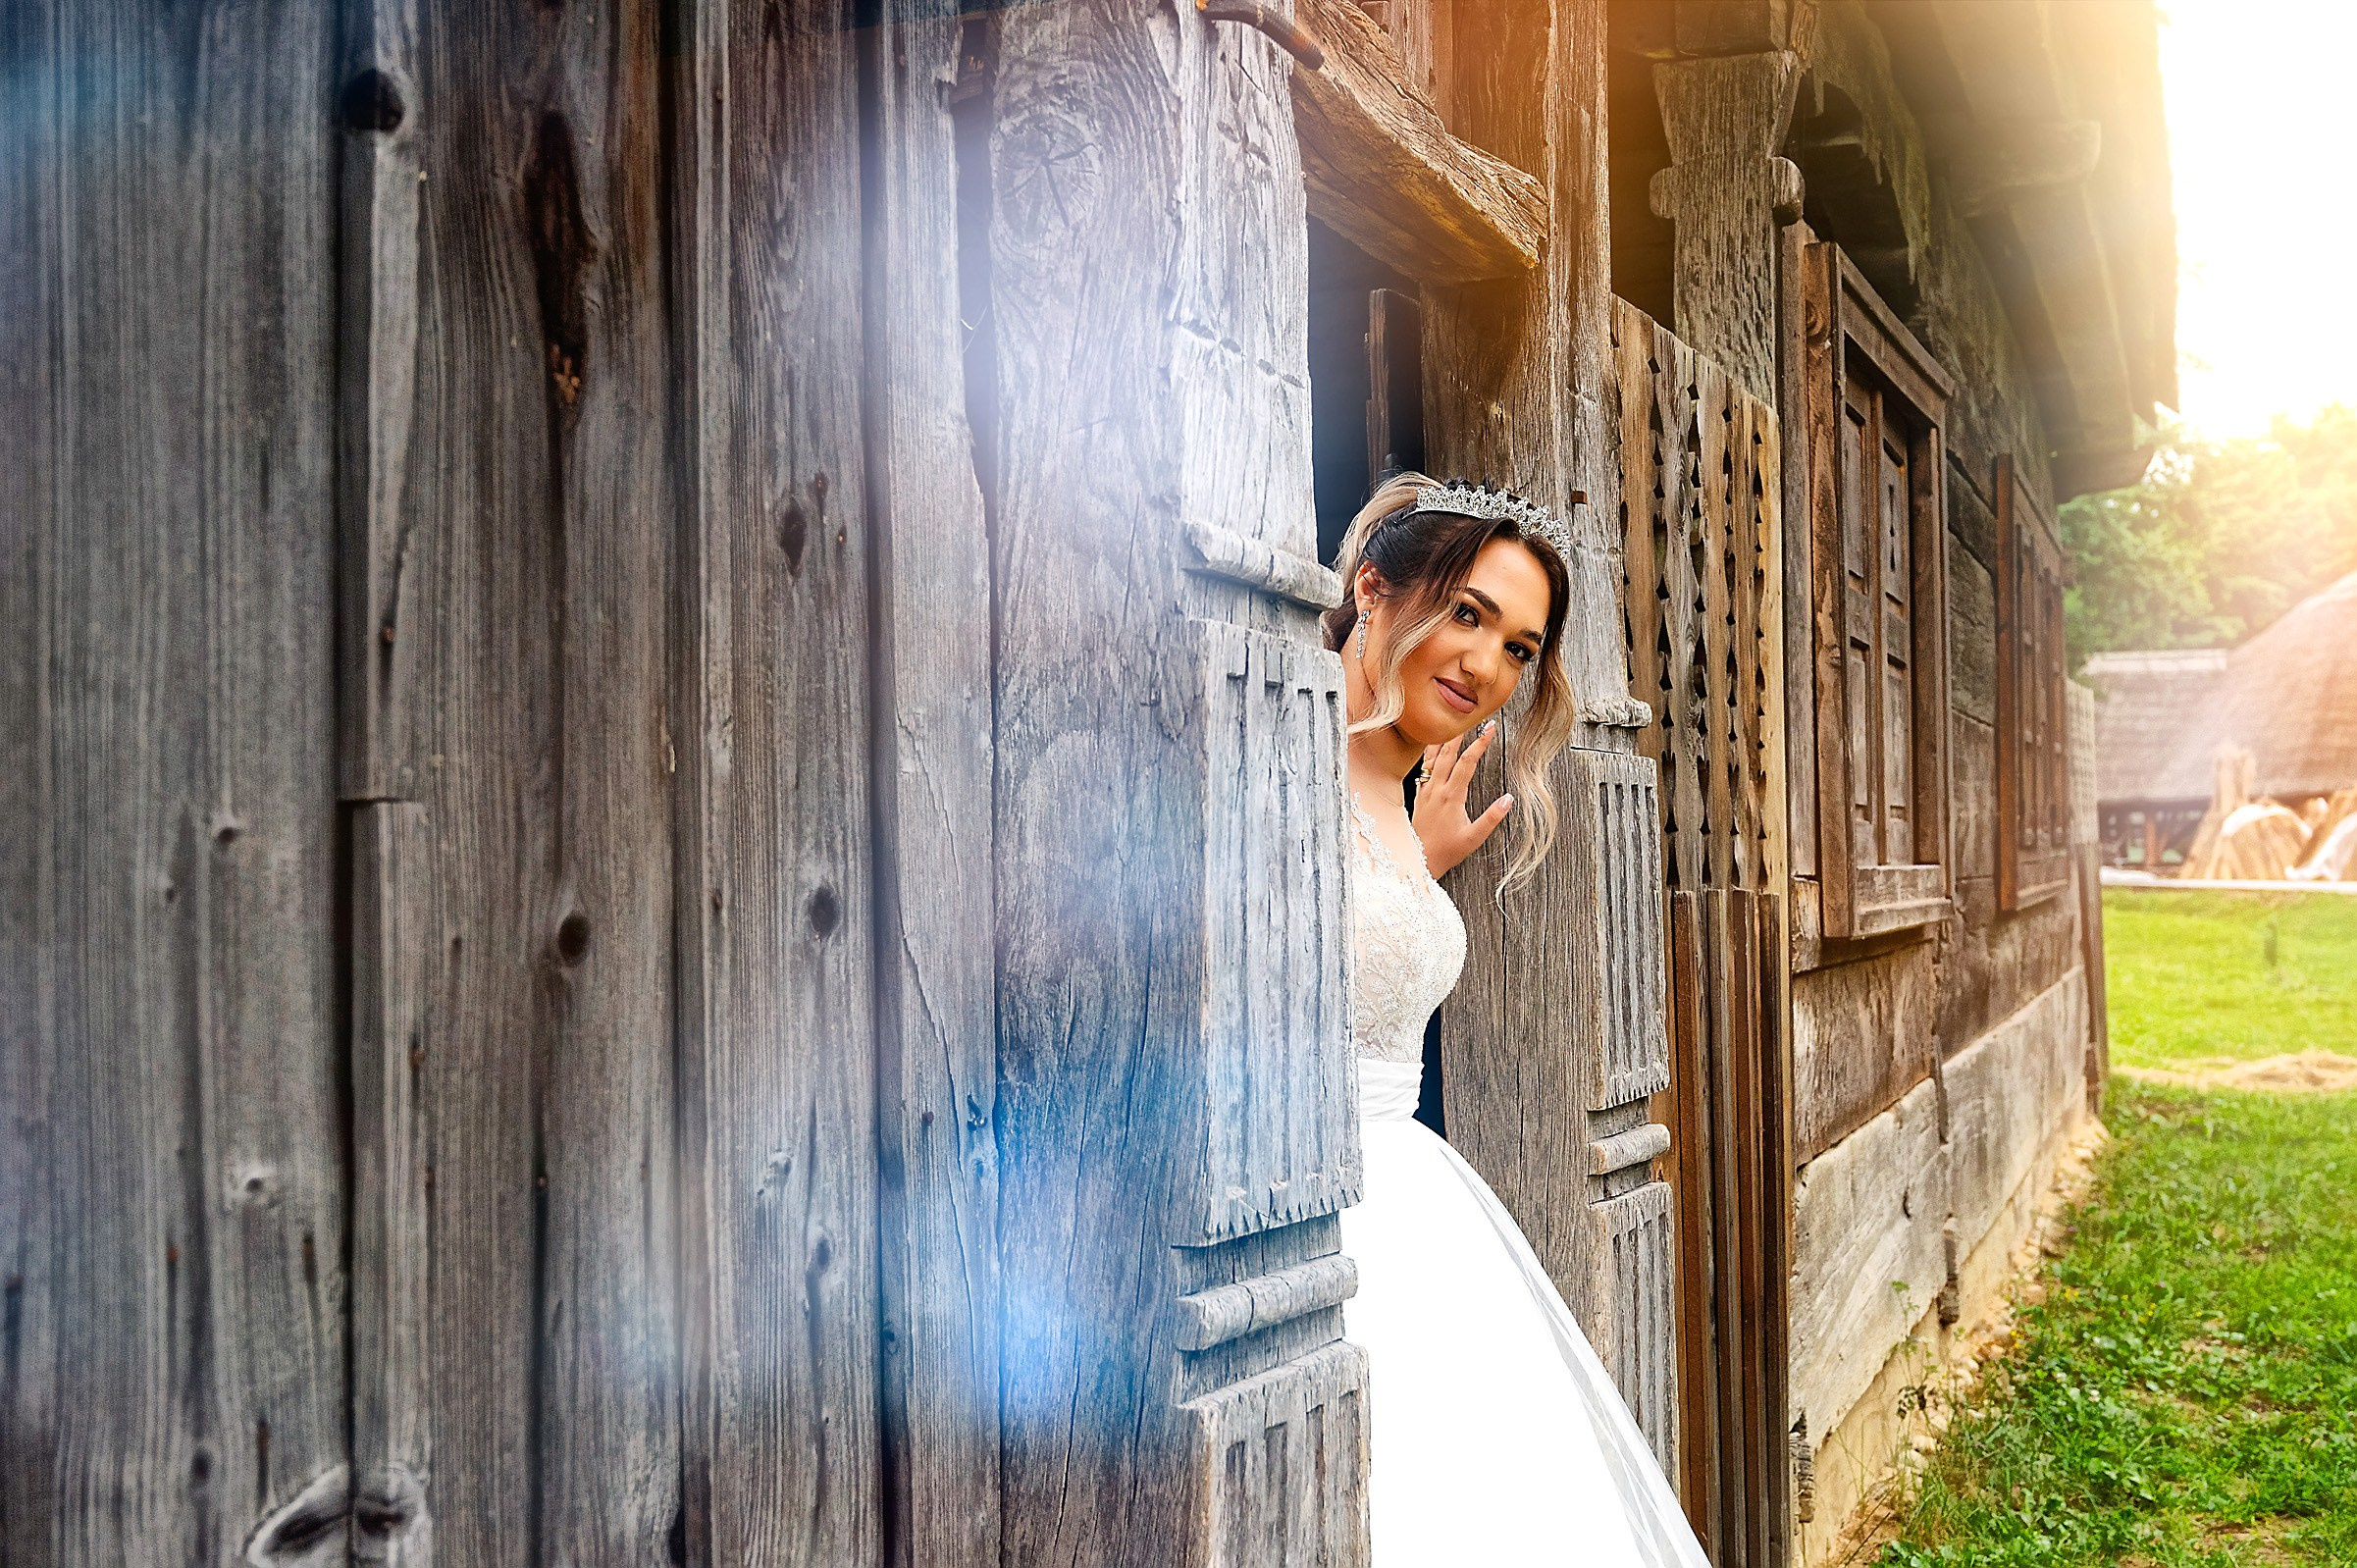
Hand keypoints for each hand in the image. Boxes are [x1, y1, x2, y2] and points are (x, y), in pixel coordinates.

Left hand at [1411, 721, 1513, 878]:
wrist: (1420, 860)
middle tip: (1471, 715)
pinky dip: (1429, 752)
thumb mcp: (1474, 838)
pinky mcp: (1419, 795)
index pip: (1467, 762)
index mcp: (1451, 797)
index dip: (1480, 743)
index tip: (1490, 728)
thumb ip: (1491, 818)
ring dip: (1443, 739)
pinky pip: (1424, 767)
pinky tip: (1432, 745)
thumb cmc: (1448, 851)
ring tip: (1451, 723)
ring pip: (1433, 758)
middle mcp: (1436, 789)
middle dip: (1461, 733)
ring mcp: (1425, 791)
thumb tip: (1509, 799)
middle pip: (1447, 753)